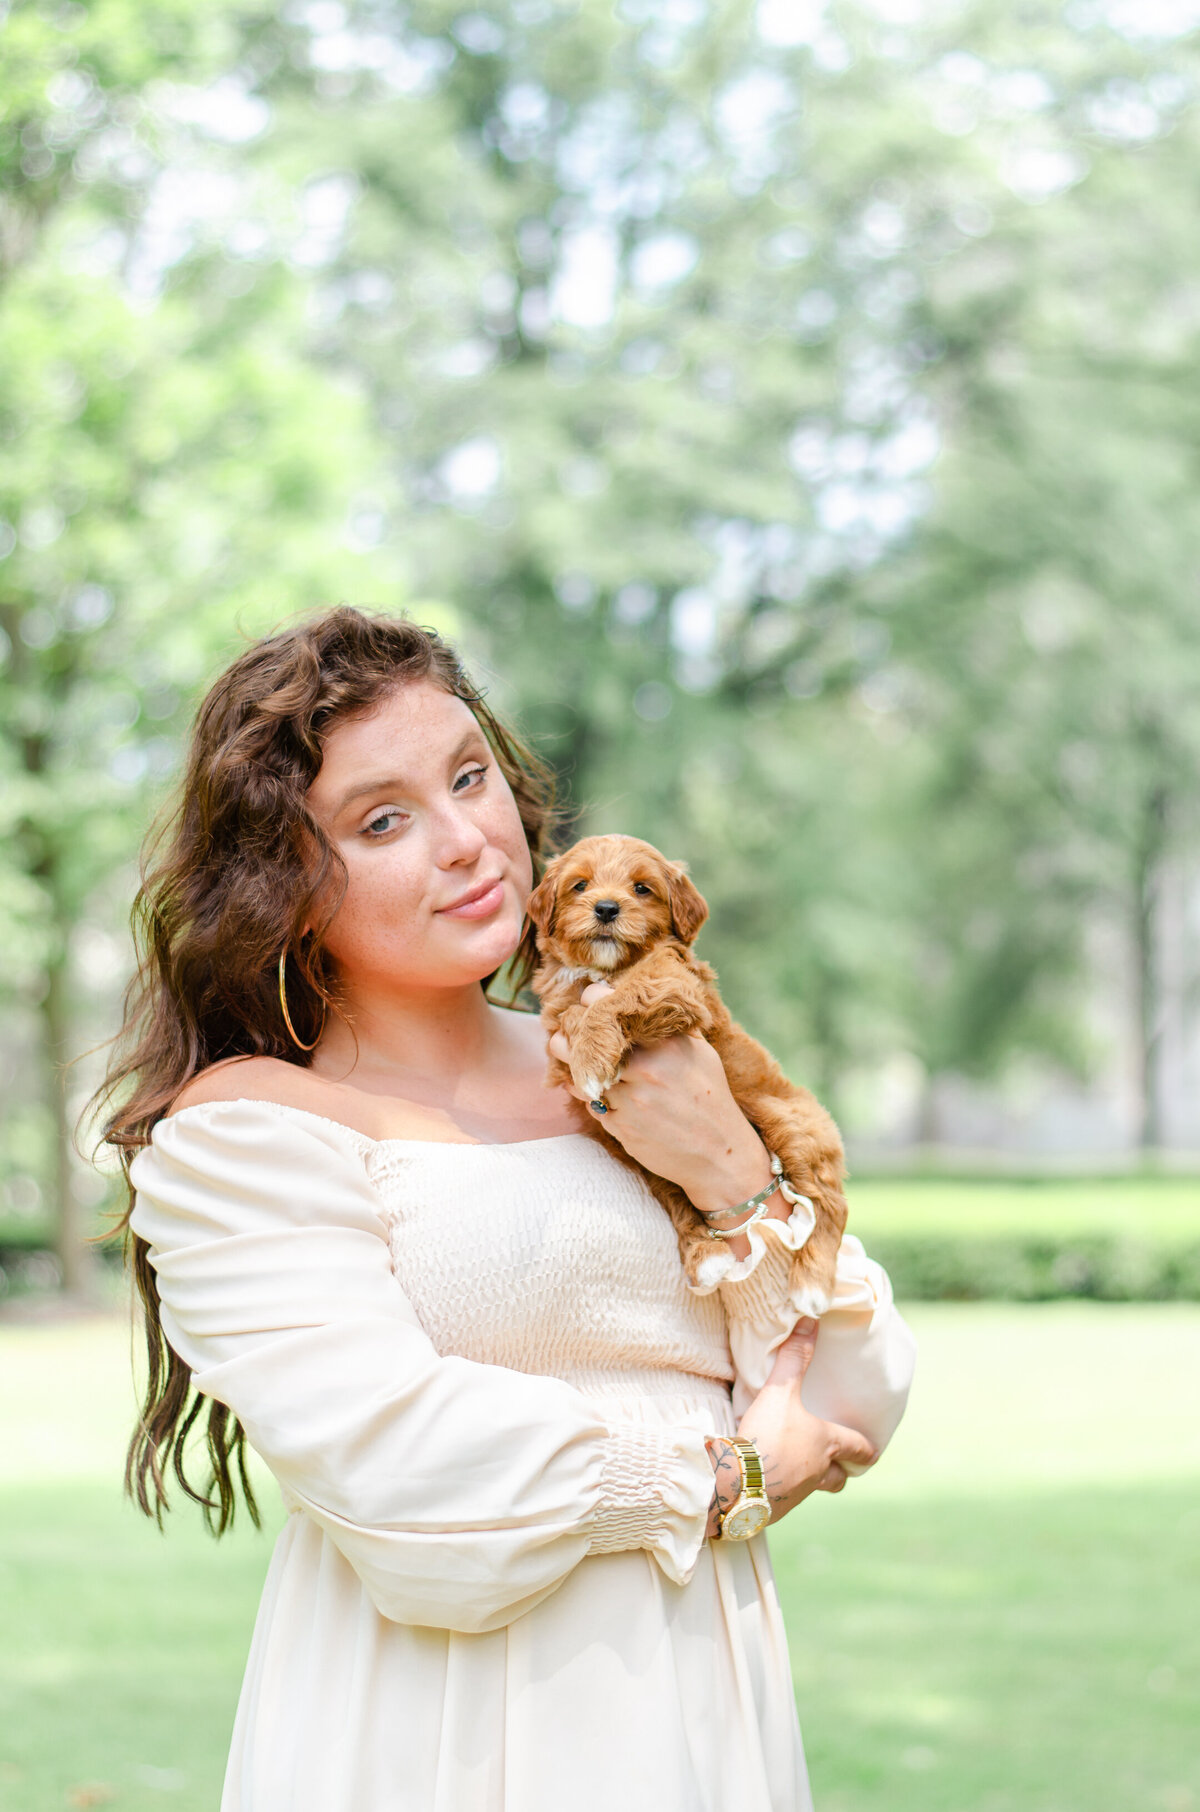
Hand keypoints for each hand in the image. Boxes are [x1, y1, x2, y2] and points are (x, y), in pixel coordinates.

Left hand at [548, 983, 772, 1217]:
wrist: (720, 1154)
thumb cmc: (712, 1099)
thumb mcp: (702, 1054)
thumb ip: (673, 1029)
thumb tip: (650, 1005)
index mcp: (664, 1044)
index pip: (606, 1007)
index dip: (591, 1000)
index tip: (587, 1002)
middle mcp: (643, 1069)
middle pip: (582, 1042)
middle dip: (567, 1035)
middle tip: (566, 1032)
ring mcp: (629, 1101)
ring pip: (579, 1075)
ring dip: (570, 1066)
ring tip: (569, 1059)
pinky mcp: (620, 1127)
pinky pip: (591, 1104)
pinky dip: (588, 1094)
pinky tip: (592, 1088)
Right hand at [730, 1319, 876, 1522]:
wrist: (738, 1482)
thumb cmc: (768, 1434)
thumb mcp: (780, 1391)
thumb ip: (794, 1358)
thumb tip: (810, 1320)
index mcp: (827, 1443)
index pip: (859, 1449)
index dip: (867, 1450)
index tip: (873, 1452)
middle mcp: (818, 1472)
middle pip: (839, 1478)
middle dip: (840, 1471)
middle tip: (835, 1463)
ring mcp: (798, 1493)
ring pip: (812, 1488)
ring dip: (809, 1478)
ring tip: (794, 1465)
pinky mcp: (775, 1508)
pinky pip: (784, 1498)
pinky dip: (781, 1488)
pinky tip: (766, 1477)